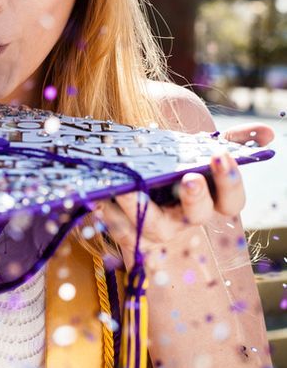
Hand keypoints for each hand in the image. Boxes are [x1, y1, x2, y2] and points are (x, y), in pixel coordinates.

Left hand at [95, 121, 270, 268]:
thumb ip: (235, 140)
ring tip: (130, 186)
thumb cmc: (181, 172)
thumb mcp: (204, 154)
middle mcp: (189, 220)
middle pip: (198, 214)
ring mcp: (160, 230)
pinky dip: (108, 212)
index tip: (221, 154)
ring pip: (154, 224)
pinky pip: (120, 228)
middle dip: (196, 196)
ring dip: (140, 205)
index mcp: (213, 201)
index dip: (230, 179)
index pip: (233, 198)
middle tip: (189, 179)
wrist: (145, 200)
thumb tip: (268, 132)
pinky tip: (98, 195)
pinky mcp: (131, 235)